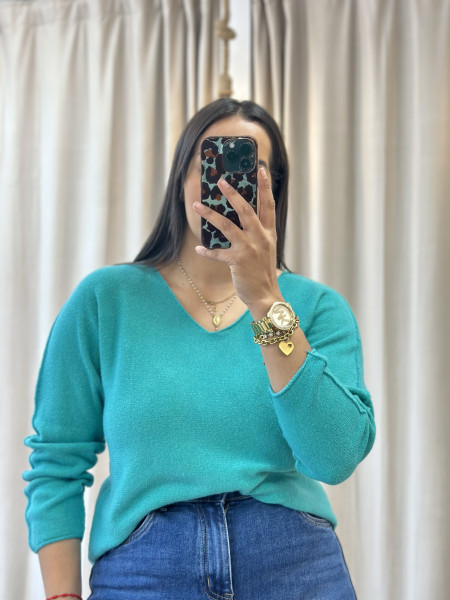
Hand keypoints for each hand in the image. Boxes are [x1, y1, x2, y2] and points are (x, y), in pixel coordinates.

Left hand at [194, 167, 282, 315]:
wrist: (266, 296)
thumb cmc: (262, 272)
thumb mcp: (266, 249)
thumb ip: (257, 233)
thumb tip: (239, 218)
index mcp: (269, 233)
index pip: (268, 204)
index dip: (264, 186)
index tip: (260, 169)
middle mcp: (261, 237)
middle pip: (246, 209)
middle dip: (232, 193)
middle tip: (221, 181)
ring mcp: (250, 249)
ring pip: (227, 226)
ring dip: (210, 215)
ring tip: (197, 205)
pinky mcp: (238, 261)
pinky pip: (218, 253)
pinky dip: (207, 251)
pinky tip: (198, 249)